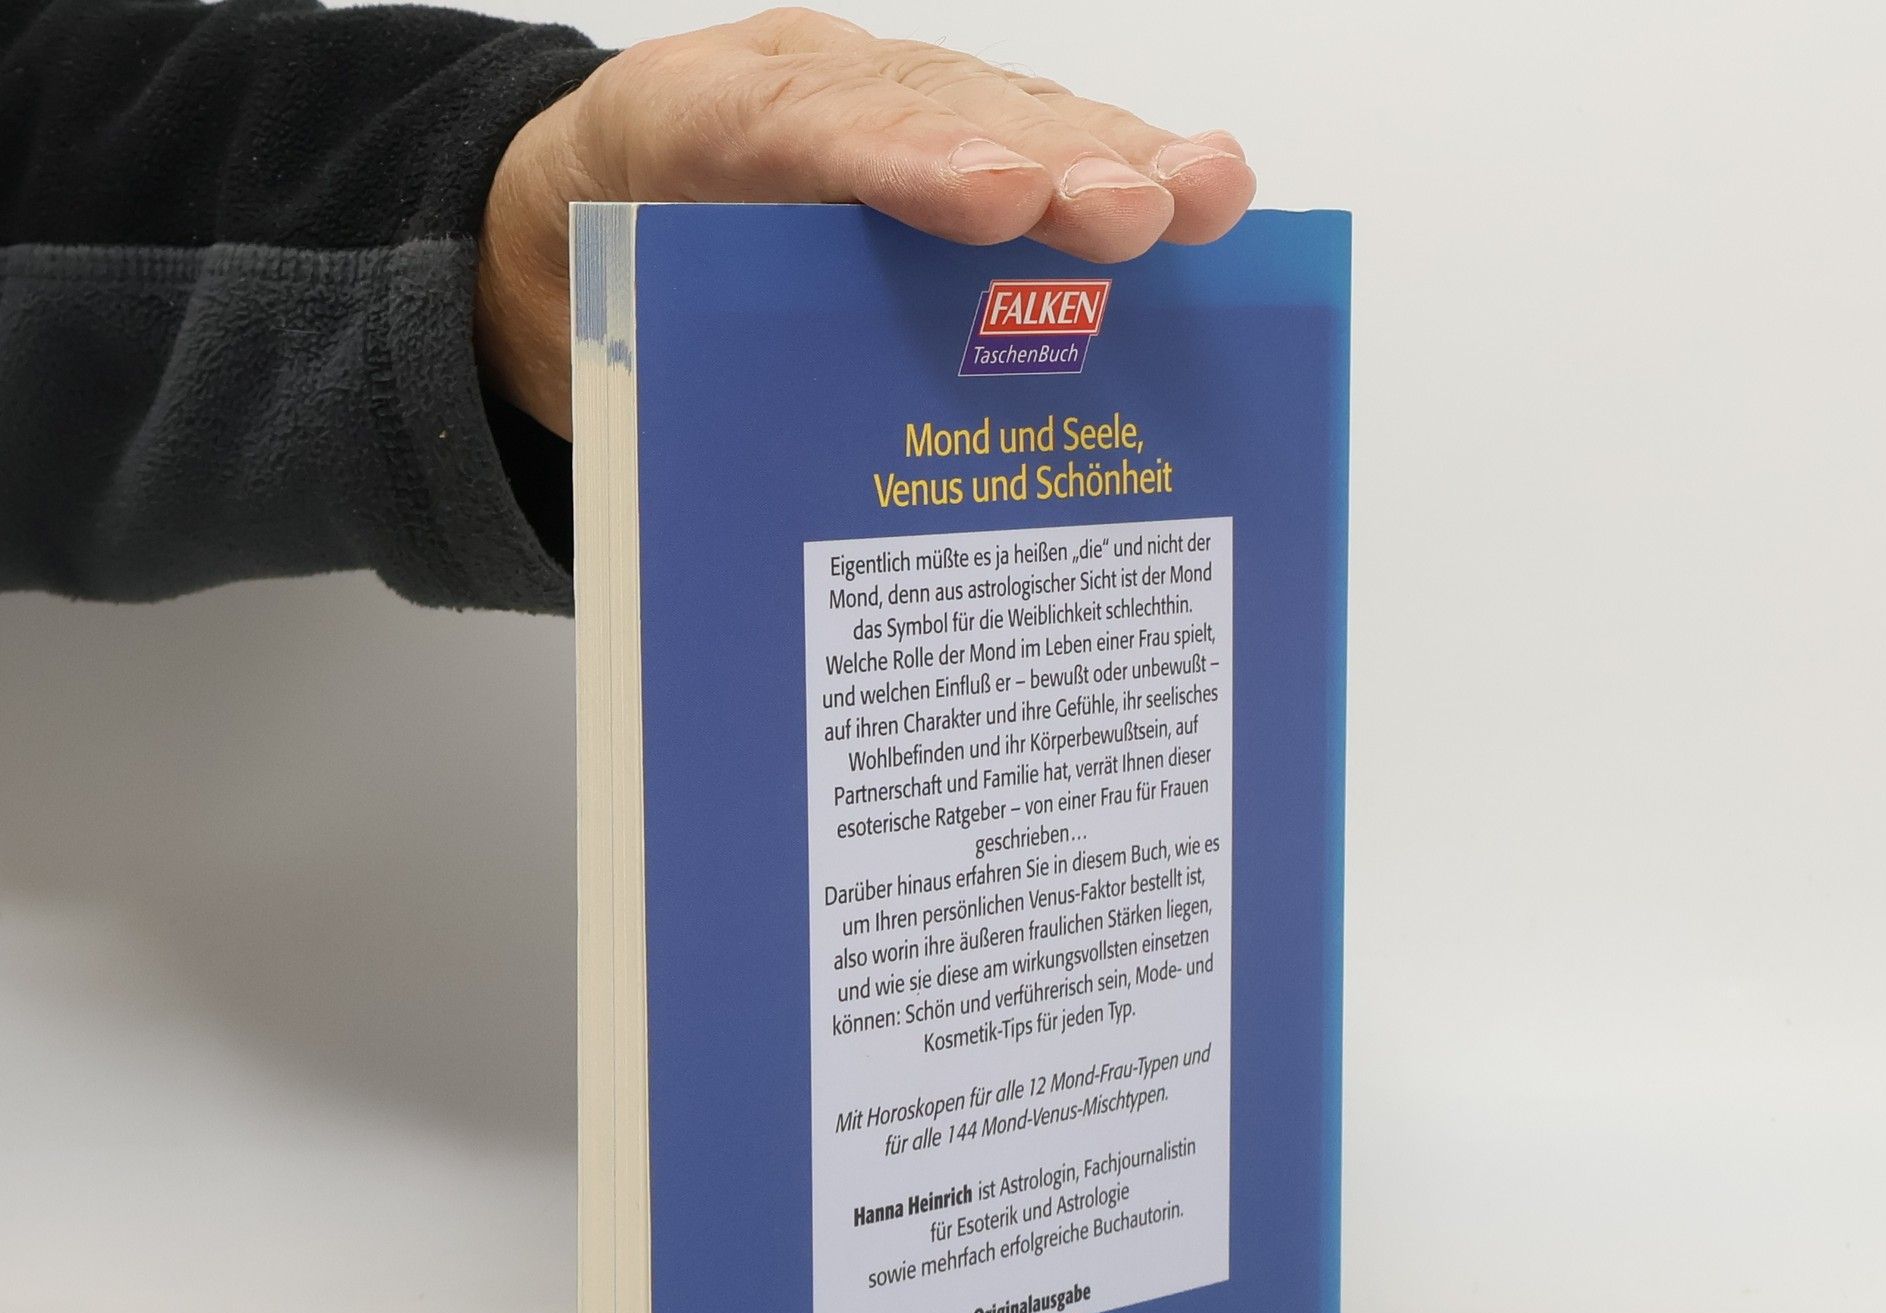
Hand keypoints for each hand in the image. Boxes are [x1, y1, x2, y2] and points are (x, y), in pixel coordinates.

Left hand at [475, 7, 1255, 436]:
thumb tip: (784, 531)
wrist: (569, 213)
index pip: (800, 130)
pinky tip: (1198, 198)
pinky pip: (1024, 144)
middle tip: (1136, 211)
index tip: (1000, 205)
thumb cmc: (607, 287)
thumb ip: (673, 377)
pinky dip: (1110, 171)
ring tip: (1207, 196)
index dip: (906, 164)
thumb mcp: (605, 337)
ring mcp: (877, 110)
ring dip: (1108, 157)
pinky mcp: (931, 142)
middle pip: (935, 111)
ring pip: (999, 114)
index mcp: (691, 127)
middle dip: (1043, 160)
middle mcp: (803, 99)